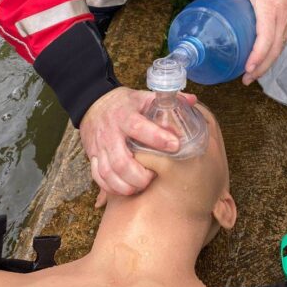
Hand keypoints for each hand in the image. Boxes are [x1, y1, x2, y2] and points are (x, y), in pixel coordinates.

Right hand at [79, 86, 196, 196]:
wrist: (93, 104)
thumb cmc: (124, 104)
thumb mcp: (143, 97)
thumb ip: (166, 100)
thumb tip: (192, 101)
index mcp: (125, 115)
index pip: (139, 127)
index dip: (157, 138)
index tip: (175, 146)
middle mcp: (111, 133)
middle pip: (122, 161)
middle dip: (140, 175)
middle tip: (155, 176)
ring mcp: (100, 147)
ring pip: (110, 173)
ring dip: (127, 184)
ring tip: (143, 185)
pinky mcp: (93, 157)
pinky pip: (99, 178)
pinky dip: (113, 188)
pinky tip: (127, 189)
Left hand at [199, 0, 286, 84]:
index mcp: (269, 9)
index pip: (266, 38)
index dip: (258, 56)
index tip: (248, 68)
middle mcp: (281, 20)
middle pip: (274, 51)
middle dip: (261, 68)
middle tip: (246, 79)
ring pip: (280, 49)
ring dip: (267, 64)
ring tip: (252, 75)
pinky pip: (283, 43)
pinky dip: (273, 55)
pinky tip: (263, 61)